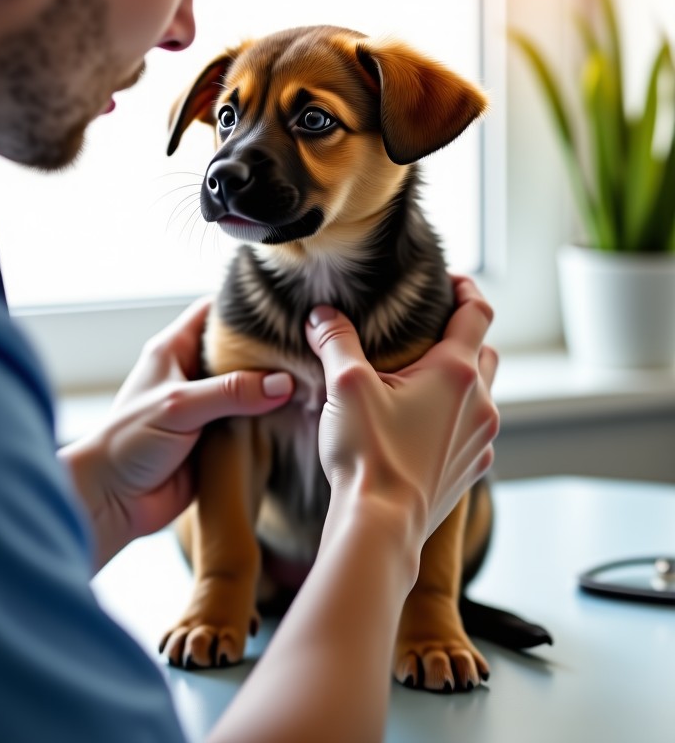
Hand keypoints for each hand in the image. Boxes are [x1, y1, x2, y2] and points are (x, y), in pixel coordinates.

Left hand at [60, 296, 293, 570]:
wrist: (112, 501)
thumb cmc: (127, 443)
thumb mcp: (179, 406)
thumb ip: (231, 392)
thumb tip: (283, 383)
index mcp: (173, 351)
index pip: (213, 312)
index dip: (244, 306)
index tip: (282, 305)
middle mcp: (190, 375)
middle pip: (238, 351)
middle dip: (269, 350)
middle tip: (308, 345)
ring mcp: (205, 408)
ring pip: (248, 389)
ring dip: (273, 389)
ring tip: (313, 377)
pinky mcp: (216, 441)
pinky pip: (250, 425)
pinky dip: (270, 422)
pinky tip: (299, 417)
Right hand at [306, 276, 499, 545]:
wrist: (381, 526)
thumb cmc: (368, 454)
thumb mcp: (345, 385)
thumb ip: (334, 341)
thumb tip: (322, 315)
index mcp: (456, 372)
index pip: (477, 312)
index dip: (466, 289)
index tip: (450, 281)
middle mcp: (479, 404)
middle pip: (485, 351)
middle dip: (462, 336)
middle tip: (428, 330)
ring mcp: (478, 440)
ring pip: (480, 394)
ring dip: (459, 380)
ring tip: (420, 378)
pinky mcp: (468, 470)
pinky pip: (470, 431)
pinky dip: (453, 417)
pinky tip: (420, 424)